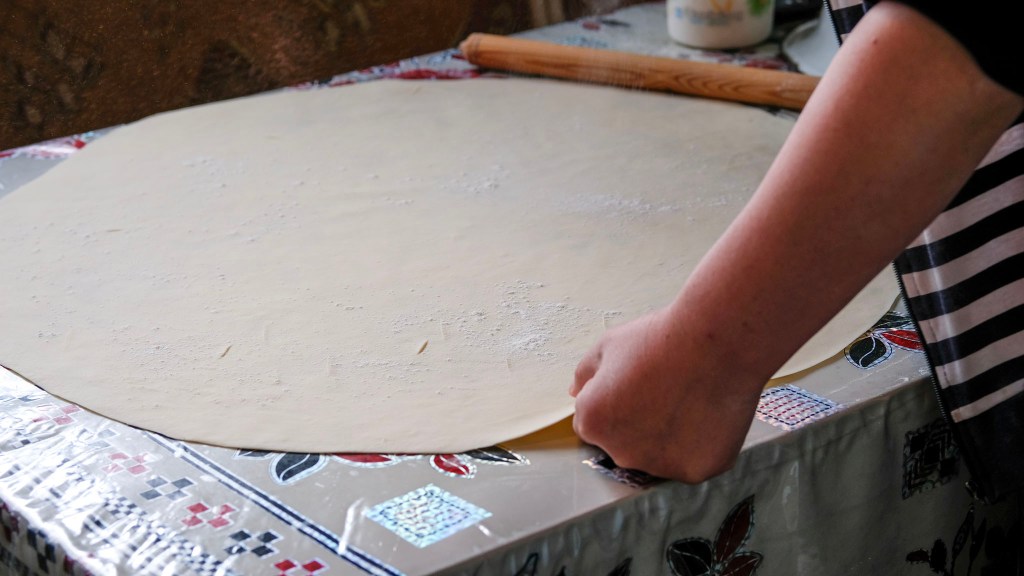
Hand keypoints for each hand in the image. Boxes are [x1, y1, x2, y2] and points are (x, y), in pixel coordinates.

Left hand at [570, 307, 764, 482]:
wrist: (716, 343)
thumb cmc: (659, 339)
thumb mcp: (608, 346)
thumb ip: (585, 373)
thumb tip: (577, 392)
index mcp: (593, 422)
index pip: (594, 424)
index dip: (615, 404)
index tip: (637, 387)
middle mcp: (620, 453)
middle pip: (624, 444)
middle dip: (638, 424)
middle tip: (665, 392)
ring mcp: (660, 466)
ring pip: (658, 456)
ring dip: (667, 438)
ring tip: (689, 400)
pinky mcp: (697, 471)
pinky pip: (692, 460)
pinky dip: (699, 445)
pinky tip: (707, 414)